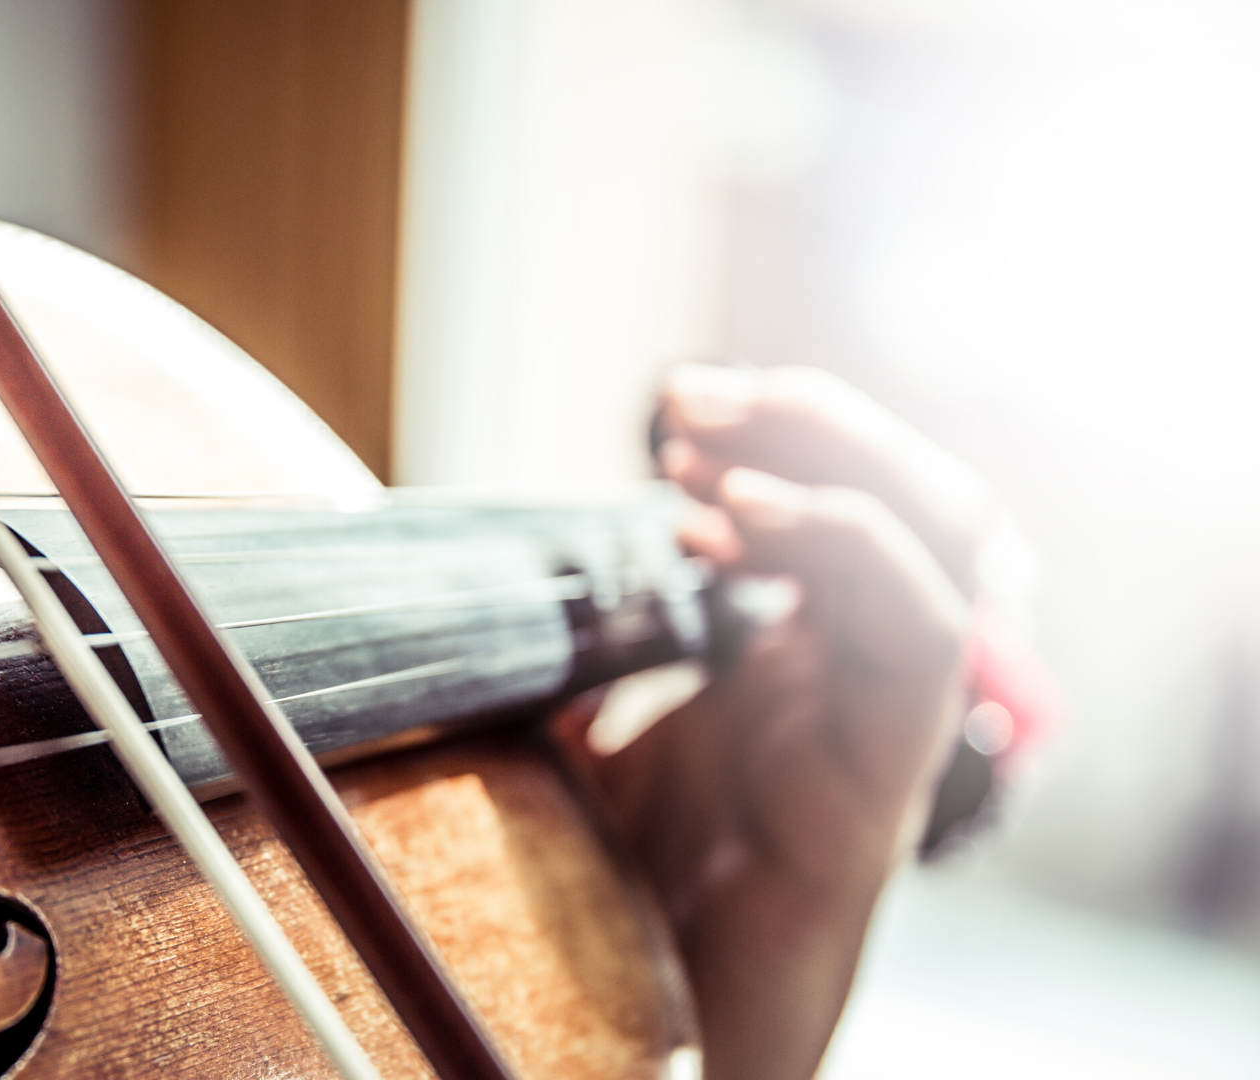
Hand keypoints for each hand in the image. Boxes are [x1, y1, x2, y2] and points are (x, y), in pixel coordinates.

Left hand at [555, 365, 994, 1079]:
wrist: (629, 1059)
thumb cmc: (596, 912)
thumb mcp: (560, 747)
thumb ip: (566, 659)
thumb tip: (498, 563)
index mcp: (783, 669)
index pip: (840, 507)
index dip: (774, 437)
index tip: (670, 414)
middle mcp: (843, 694)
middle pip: (910, 505)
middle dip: (811, 424)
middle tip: (691, 398)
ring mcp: (870, 745)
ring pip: (946, 554)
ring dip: (836, 467)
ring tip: (714, 451)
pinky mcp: (870, 809)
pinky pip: (916, 652)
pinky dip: (847, 554)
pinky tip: (738, 525)